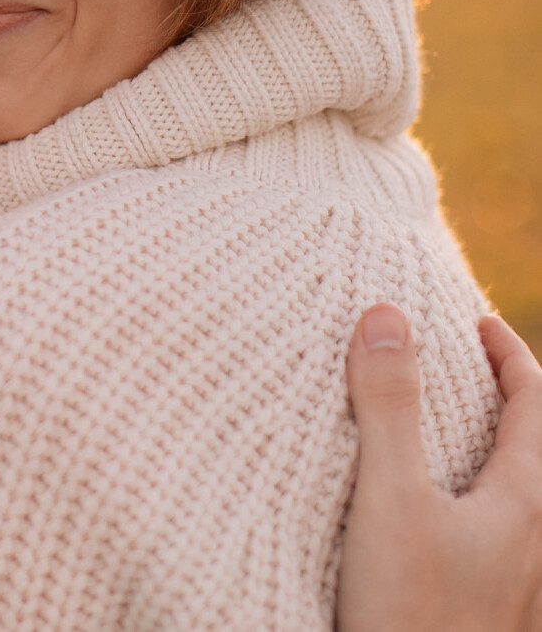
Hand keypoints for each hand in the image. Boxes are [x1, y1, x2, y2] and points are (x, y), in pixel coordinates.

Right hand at [338, 304, 541, 630]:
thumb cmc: (410, 616)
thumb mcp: (390, 499)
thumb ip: (390, 407)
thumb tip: (389, 314)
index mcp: (526, 508)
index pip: (539, 408)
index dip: (512, 356)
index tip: (477, 322)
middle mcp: (536, 547)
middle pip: (540, 454)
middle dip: (511, 401)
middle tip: (464, 367)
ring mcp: (518, 588)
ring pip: (521, 501)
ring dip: (494, 454)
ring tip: (445, 431)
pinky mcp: (492, 616)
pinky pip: (499, 541)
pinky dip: (478, 503)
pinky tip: (433, 518)